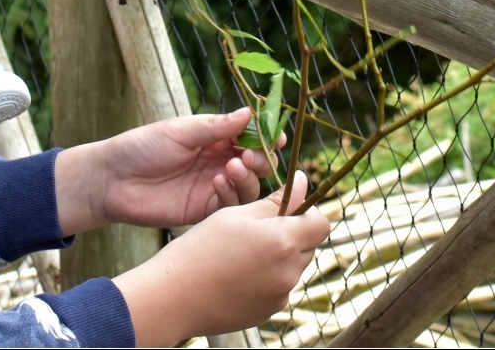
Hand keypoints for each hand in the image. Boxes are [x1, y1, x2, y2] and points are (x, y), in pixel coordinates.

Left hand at [56, 109, 278, 233]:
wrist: (112, 180)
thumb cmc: (142, 147)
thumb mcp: (180, 131)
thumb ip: (215, 126)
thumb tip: (250, 112)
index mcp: (215, 138)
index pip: (251, 137)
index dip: (267, 138)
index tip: (278, 138)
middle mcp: (219, 162)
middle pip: (256, 164)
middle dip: (261, 159)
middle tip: (250, 156)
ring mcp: (213, 187)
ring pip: (248, 187)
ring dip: (247, 177)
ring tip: (231, 167)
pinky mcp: (203, 210)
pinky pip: (229, 206)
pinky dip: (231, 195)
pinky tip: (217, 184)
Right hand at [113, 171, 330, 346]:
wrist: (173, 298)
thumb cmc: (201, 249)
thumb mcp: (236, 214)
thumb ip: (275, 201)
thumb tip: (303, 183)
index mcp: (283, 242)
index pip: (320, 223)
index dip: (307, 212)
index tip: (285, 209)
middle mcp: (288, 272)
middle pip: (307, 246)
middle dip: (290, 234)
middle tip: (256, 229)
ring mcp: (279, 296)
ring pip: (292, 267)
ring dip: (277, 256)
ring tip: (241, 253)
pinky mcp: (267, 312)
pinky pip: (277, 288)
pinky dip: (265, 278)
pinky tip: (236, 274)